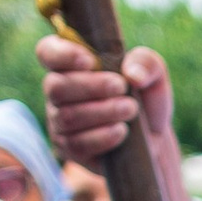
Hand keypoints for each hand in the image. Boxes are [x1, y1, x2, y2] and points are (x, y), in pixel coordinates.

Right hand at [38, 34, 173, 167]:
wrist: (153, 138)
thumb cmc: (145, 99)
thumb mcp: (154, 75)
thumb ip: (146, 63)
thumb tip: (132, 74)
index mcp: (70, 64)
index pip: (47, 52)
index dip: (62, 55)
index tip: (91, 62)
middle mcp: (58, 91)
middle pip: (56, 87)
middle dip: (91, 87)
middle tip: (122, 87)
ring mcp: (59, 121)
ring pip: (67, 116)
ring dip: (102, 112)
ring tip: (130, 109)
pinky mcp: (68, 148)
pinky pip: (76, 144)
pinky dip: (102, 137)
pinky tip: (121, 131)